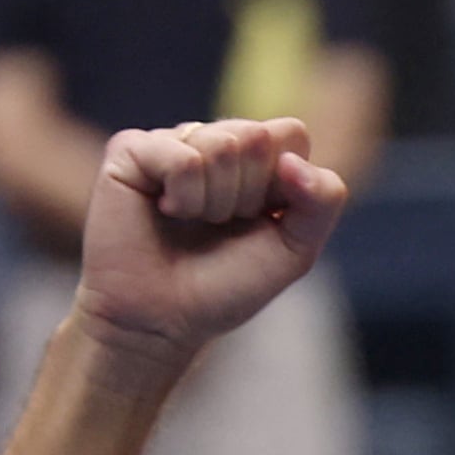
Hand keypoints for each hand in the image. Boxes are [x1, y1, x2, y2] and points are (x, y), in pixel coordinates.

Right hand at [70, 118, 349, 375]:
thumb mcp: (295, 250)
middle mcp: (214, 142)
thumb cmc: (225, 286)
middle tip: (219, 225)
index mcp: (256, 159)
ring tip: (191, 222)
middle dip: (247, 194)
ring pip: (220, 144)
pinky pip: (181, 157)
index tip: (259, 220)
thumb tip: (293, 159)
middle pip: (256, 136)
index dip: (283, 184)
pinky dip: (182, 196)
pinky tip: (164, 212)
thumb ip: (322, 201)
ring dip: (214, 201)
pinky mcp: (132, 149)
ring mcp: (173, 141)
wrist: (163, 320)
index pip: (291, 134)